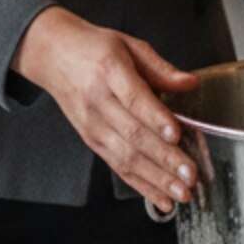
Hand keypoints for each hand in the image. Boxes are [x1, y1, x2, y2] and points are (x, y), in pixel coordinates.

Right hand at [12, 7, 198, 213]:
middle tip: (190, 174)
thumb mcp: (129, 45)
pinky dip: (140, 185)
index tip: (176, 134)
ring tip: (181, 192)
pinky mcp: (91, 141)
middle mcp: (98, 101)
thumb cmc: (93, 48)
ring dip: (156, 178)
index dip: (155, 118)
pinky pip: (117, 166)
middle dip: (164, 158)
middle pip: (133, 134)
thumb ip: (160, 68)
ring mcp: (92, 125)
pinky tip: (161, 198)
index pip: (134, 98)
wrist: (53, 55)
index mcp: (109, 70)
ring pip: (125, 156)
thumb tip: (190, 83)